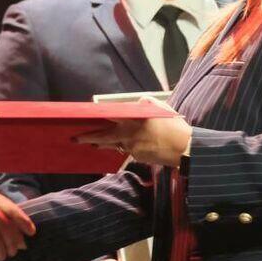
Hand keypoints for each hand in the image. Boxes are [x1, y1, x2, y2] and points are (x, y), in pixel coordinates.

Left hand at [75, 106, 191, 166]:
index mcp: (134, 120)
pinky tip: (131, 145)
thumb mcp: (160, 108)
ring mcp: (132, 148)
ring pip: (114, 146)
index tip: (82, 120)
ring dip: (103, 144)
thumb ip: (145, 103)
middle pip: (104, 137)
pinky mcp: (137, 157)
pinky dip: (126, 147)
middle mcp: (129, 134)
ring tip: (93, 143)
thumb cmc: (174, 126)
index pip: (109, 118)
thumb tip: (135, 103)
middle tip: (76, 139)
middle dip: (88, 138)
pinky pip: (128, 151)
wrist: (185, 148)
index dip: (95, 120)